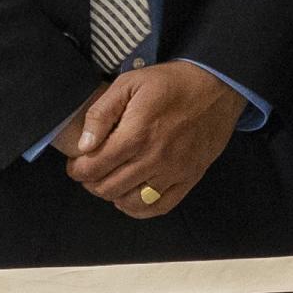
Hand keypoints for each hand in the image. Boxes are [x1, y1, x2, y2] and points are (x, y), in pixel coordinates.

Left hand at [59, 64, 243, 218]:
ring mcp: (174, 172)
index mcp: (136, 134)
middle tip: (91, 170)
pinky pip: (160, 207)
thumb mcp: (128, 84)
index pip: (94, 167)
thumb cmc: (170, 84)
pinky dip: (140, 208)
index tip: (77, 163)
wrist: (216, 87)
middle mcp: (155, 158)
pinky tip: (132, 195)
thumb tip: (84, 145)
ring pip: (131, 202)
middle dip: (91, 182)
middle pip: (108, 188)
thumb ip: (101, 113)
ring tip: (111, 180)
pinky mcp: (189, 178)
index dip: (77, 169)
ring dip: (113, 195)